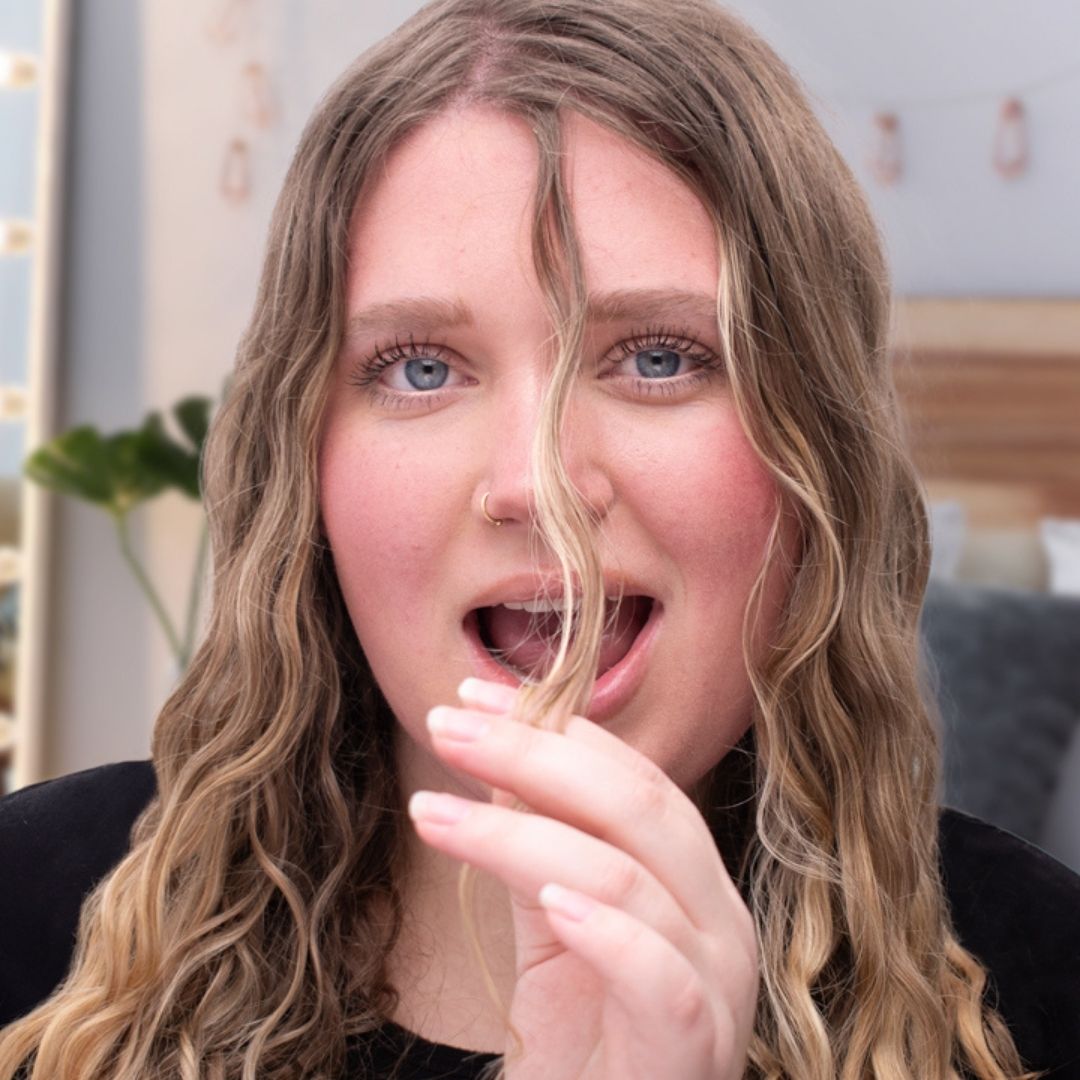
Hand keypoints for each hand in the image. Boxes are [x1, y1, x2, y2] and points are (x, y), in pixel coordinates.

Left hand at [407, 677, 758, 1079]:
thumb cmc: (582, 1051)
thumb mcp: (552, 929)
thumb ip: (538, 847)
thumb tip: (500, 758)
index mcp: (691, 880)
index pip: (631, 774)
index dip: (551, 729)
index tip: (469, 698)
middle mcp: (719, 918)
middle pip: (637, 802)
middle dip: (534, 753)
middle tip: (447, 726)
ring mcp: (718, 983)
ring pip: (628, 876)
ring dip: (520, 834)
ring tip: (434, 813)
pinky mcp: (695, 1048)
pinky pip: (659, 977)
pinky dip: (604, 931)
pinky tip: (548, 902)